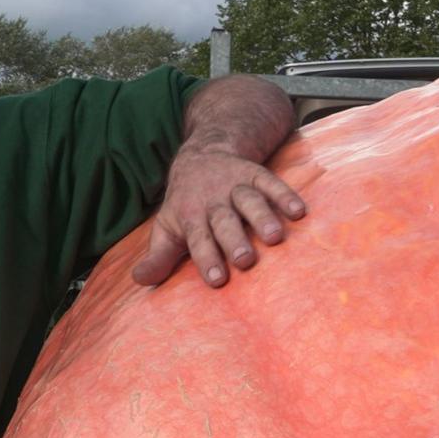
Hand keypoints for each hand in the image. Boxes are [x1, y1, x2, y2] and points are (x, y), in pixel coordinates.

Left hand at [130, 146, 306, 289]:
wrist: (201, 157)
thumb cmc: (185, 205)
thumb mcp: (167, 229)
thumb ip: (158, 256)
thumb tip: (139, 280)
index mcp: (191, 216)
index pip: (198, 239)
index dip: (207, 257)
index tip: (217, 279)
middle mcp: (214, 201)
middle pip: (224, 220)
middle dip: (234, 239)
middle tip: (244, 260)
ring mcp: (236, 186)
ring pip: (249, 200)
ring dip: (262, 217)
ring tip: (275, 238)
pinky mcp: (255, 174)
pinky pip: (271, 182)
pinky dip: (285, 194)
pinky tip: (299, 211)